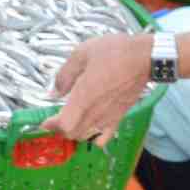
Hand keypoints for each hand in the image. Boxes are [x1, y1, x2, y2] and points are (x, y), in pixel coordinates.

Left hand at [40, 31, 151, 146]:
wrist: (144, 58)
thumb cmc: (113, 52)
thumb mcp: (81, 54)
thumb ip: (65, 75)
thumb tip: (54, 92)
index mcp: (84, 96)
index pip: (65, 125)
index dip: (52, 126)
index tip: (45, 121)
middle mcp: (96, 111)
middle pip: (73, 133)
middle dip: (60, 128)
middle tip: (54, 118)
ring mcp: (109, 116)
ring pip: (86, 135)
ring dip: (75, 132)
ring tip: (70, 121)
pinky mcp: (119, 116)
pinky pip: (105, 136)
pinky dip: (95, 137)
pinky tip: (90, 130)